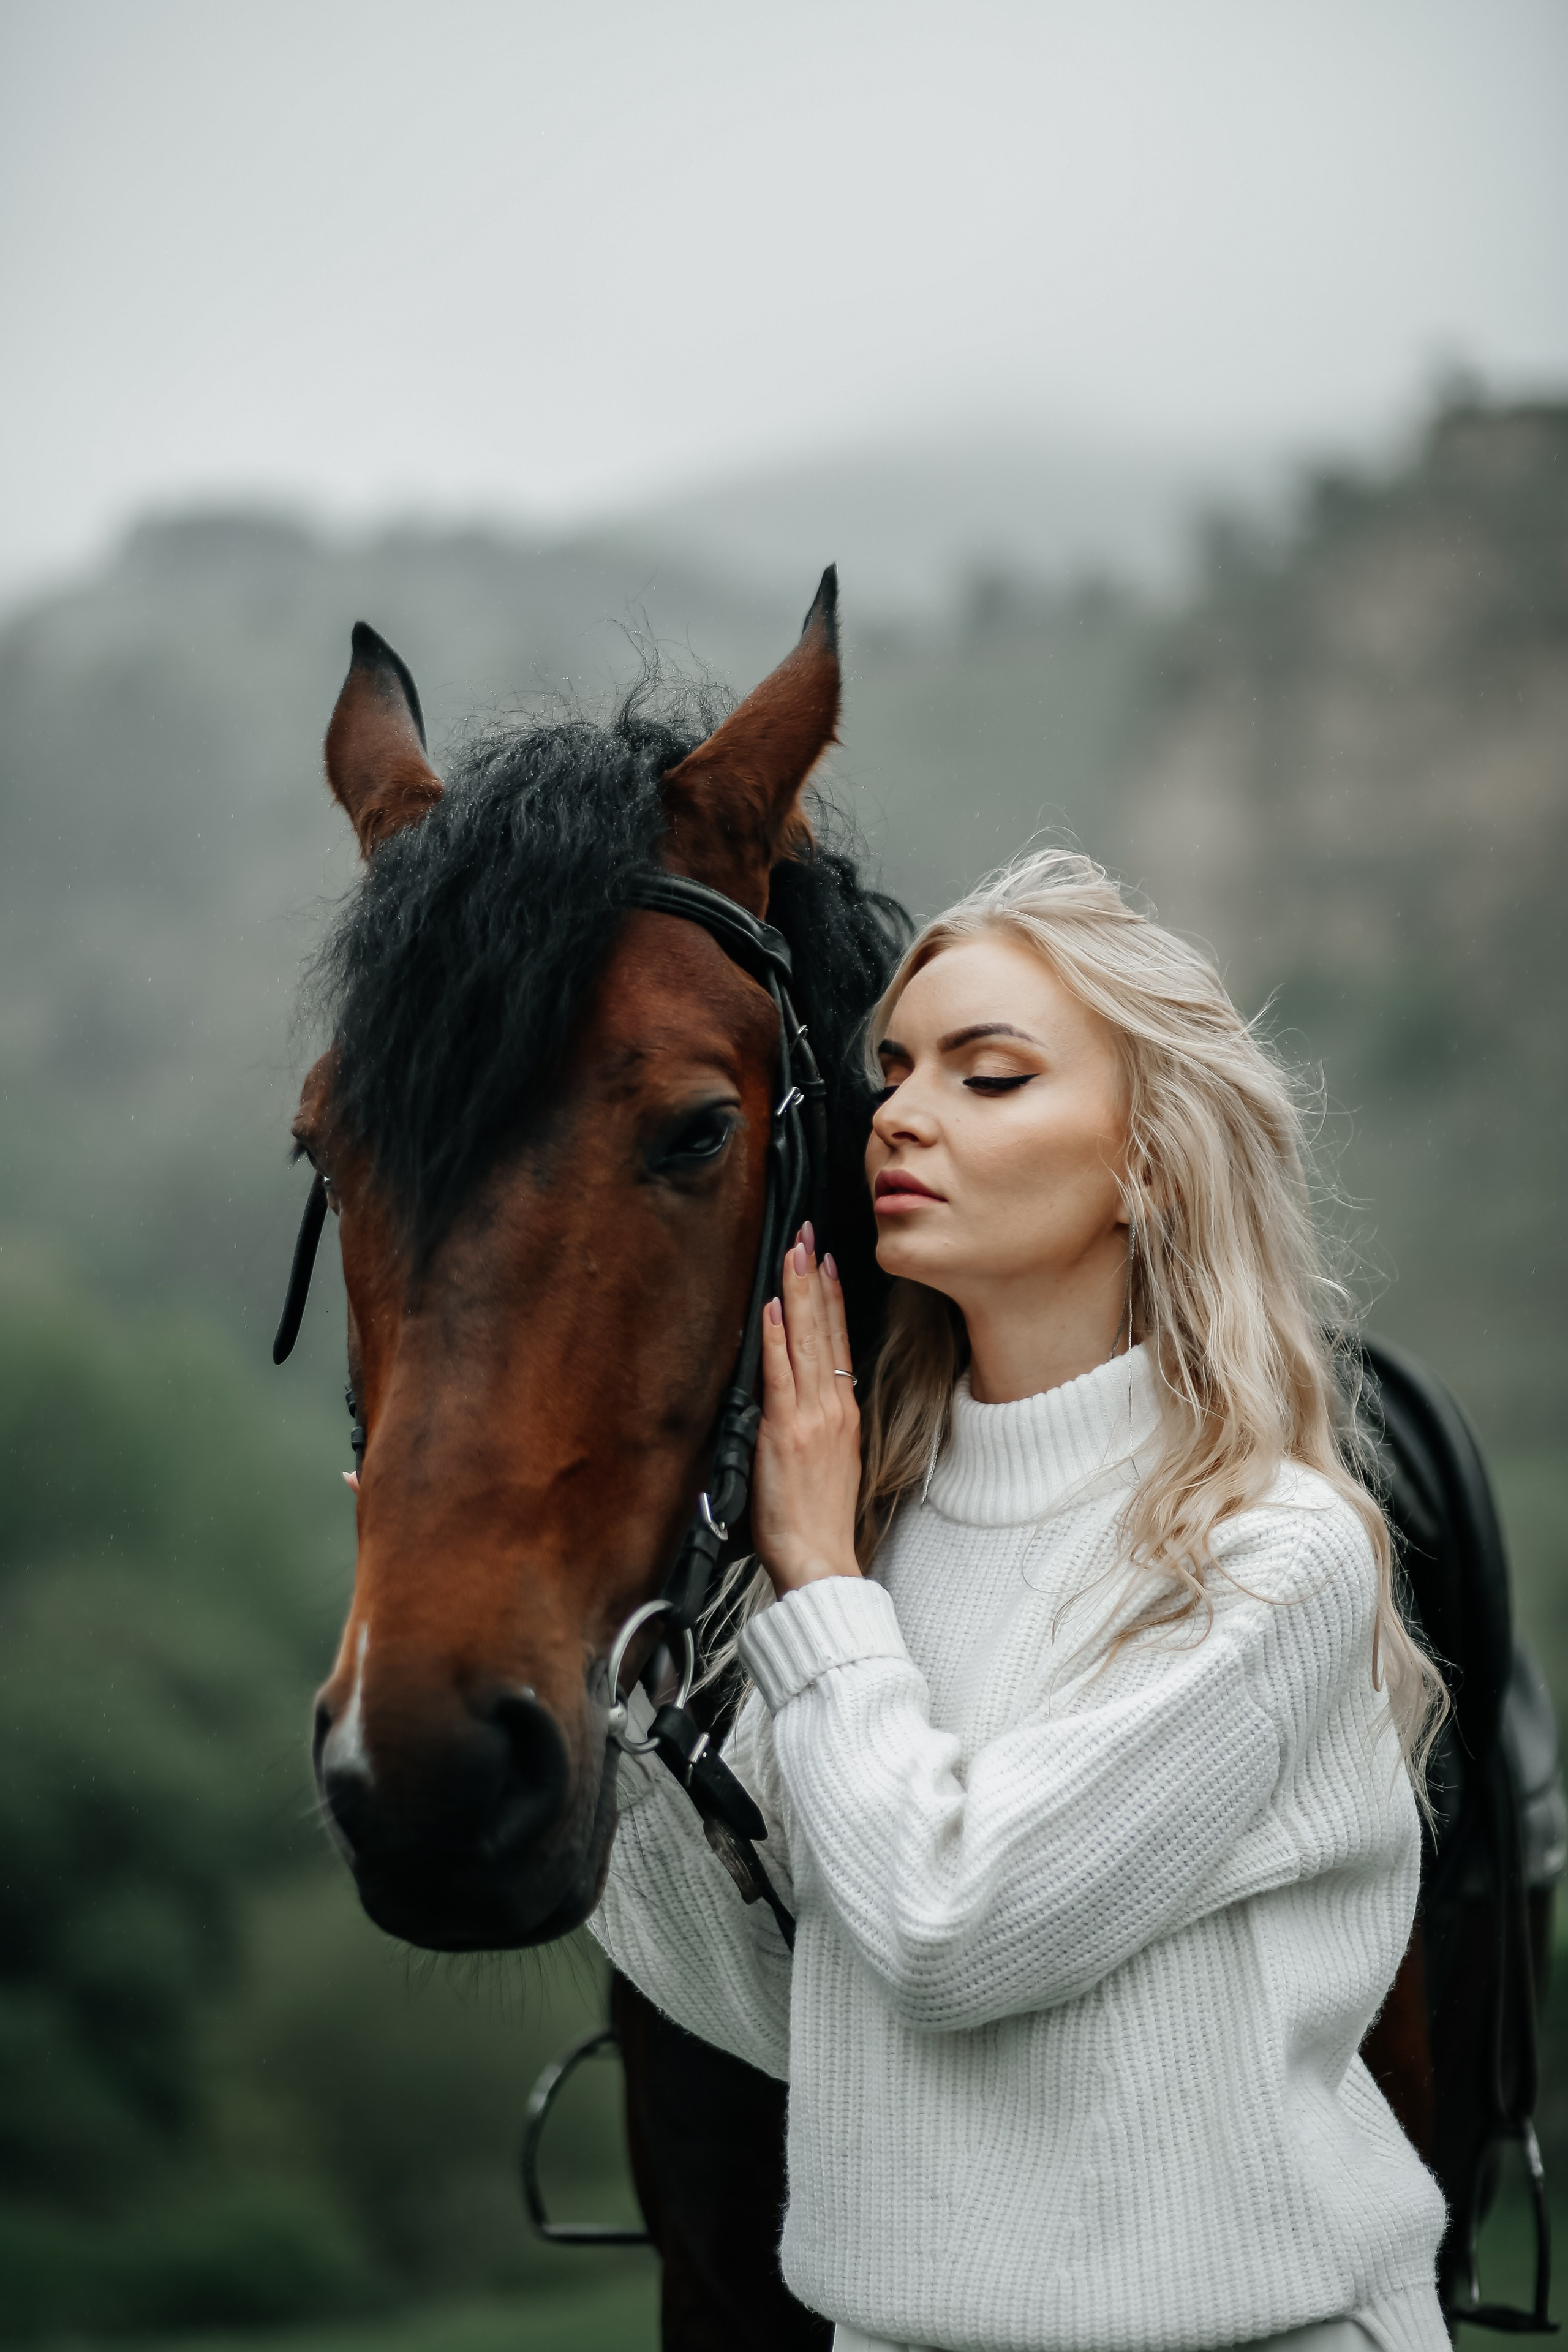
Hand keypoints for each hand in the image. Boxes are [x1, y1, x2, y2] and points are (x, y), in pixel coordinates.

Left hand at [751, 1224, 863, 1597]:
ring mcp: (812, 1417)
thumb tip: (797, 1401)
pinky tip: (772, 1306)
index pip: (839, 1343)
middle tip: (809, 1234)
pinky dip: (776, 1337)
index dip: (833, 1298)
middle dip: (815, 1277)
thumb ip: (814, 1426)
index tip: (827, 1261)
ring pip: (807, 1341)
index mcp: (844, 1414)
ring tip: (796, 1251)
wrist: (820, 1562)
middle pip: (826, 1330)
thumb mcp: (828, 1464)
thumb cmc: (817, 1524)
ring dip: (799, 1292)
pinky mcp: (786, 1432)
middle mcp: (834, 1408)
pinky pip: (780, 1374)